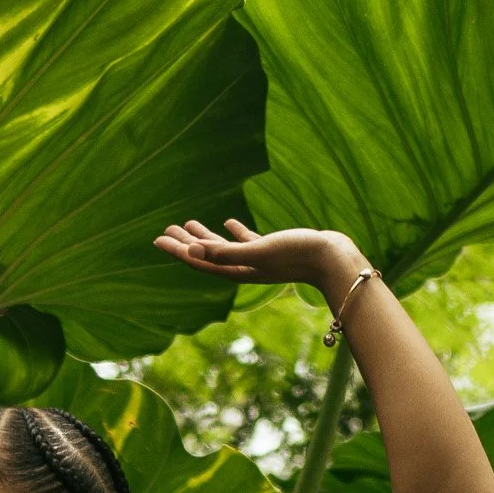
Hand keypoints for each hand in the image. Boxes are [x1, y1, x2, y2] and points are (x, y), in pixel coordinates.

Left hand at [155, 218, 366, 296]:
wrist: (335, 259)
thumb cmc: (298, 254)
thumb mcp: (259, 251)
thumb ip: (226, 253)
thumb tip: (191, 253)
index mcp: (238, 270)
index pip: (200, 261)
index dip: (177, 251)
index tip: (157, 239)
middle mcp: (245, 267)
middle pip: (207, 256)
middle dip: (185, 243)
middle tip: (166, 230)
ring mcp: (259, 260)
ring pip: (225, 248)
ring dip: (206, 237)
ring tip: (188, 223)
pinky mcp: (273, 250)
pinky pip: (247, 242)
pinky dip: (234, 232)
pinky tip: (228, 222)